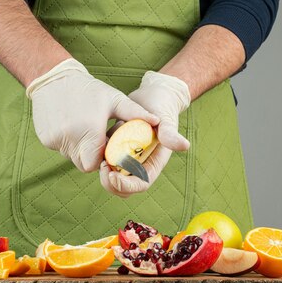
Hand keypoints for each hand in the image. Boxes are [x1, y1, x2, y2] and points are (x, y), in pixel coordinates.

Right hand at [27, 59, 159, 172]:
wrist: (54, 77)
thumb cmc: (88, 89)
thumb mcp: (114, 99)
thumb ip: (135, 113)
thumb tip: (158, 122)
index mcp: (89, 131)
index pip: (97, 164)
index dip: (103, 161)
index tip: (108, 150)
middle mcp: (70, 138)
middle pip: (84, 164)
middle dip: (93, 157)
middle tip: (98, 140)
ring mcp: (54, 139)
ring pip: (71, 157)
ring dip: (80, 149)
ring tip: (85, 129)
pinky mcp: (45, 138)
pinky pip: (60, 148)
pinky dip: (67, 142)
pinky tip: (71, 124)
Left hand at [99, 71, 190, 195]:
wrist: (152, 95)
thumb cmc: (162, 107)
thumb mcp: (165, 119)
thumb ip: (170, 134)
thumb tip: (184, 146)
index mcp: (153, 163)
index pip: (140, 183)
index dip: (126, 185)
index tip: (112, 175)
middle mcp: (140, 164)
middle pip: (124, 186)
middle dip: (111, 183)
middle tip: (102, 168)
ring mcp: (128, 158)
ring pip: (114, 177)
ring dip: (104, 173)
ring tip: (99, 159)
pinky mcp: (117, 149)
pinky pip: (106, 161)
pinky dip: (100, 159)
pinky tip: (97, 147)